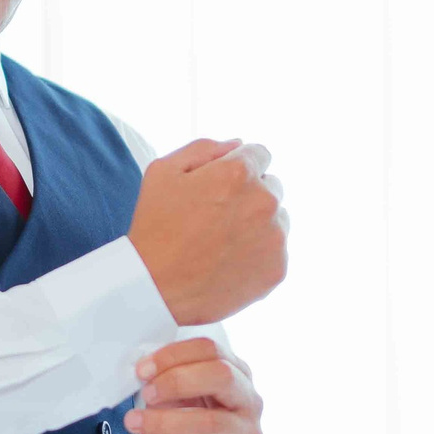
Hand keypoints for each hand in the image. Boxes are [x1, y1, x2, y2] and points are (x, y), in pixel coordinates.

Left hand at [124, 337, 262, 433]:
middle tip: (145, 394)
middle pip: (222, 376)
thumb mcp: (184, 396)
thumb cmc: (194, 425)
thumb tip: (141, 374)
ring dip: (165, 422)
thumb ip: (167, 381)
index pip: (210, 350)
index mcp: (236, 372)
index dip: (174, 355)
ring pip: (211, 423)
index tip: (142, 370)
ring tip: (135, 422)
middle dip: (177, 381)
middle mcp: (249, 400)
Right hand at [126, 138, 288, 324]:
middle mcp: (265, 201)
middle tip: (217, 218)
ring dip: (258, 225)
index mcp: (239, 173)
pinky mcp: (278, 269)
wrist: (156, 289)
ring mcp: (275, 238)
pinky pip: (276, 252)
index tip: (221, 187)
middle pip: (272, 186)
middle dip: (250, 195)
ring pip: (278, 220)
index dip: (238, 168)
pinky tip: (228, 263)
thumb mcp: (163, 171)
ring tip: (222, 243)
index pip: (260, 154)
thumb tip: (238, 144)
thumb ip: (204, 148)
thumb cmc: (155, 228)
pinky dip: (258, 255)